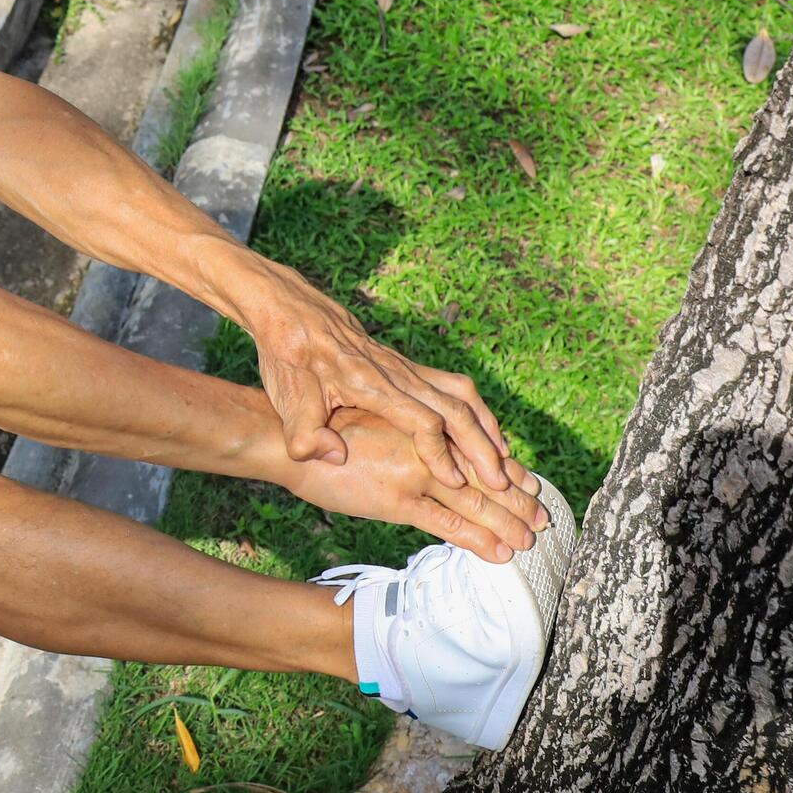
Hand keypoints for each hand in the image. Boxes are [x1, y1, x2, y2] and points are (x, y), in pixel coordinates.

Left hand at [247, 271, 535, 502]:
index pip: (420, 420)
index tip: (455, 482)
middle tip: (503, 483)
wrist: (290, 310)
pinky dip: (475, 411)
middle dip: (481, 447)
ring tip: (506, 460)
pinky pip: (452, 387)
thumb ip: (304, 432)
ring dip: (486, 427)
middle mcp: (395, 372)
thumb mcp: (286, 396)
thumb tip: (334, 456)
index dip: (439, 452)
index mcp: (369, 382)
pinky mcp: (405, 365)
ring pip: (460, 394)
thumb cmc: (286, 355)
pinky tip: (484, 433)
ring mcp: (404, 366)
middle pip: (453, 408)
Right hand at [275, 417, 548, 563]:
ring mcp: (415, 476)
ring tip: (529, 542)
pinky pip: (447, 524)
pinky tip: (497, 554)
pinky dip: (476, 540)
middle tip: (542, 521)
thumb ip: (407, 442)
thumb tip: (433, 460)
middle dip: (517, 502)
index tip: (531, 486)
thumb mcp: (376, 428)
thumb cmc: (327, 434)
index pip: (477, 453)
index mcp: (424, 429)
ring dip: (506, 524)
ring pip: (475, 503)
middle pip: (485, 479)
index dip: (507, 471)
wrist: (289, 442)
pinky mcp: (396, 500)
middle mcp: (428, 450)